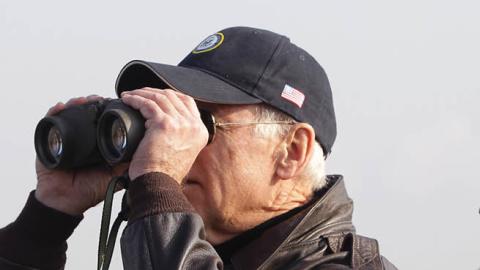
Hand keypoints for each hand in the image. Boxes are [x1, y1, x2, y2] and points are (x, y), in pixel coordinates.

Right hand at [35, 95, 127, 215]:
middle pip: (86, 113)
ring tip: (82, 100)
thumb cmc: (89, 190)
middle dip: (91, 102)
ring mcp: (66, 138)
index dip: (106, 110)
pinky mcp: (50, 141)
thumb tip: (146, 150)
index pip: (102, 120)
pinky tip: (61, 107)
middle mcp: (83, 138)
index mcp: (97, 144)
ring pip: (70, 114)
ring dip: (76, 104)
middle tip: (97, 99)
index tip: (113, 102)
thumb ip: (128, 164)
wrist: (66, 201)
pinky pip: (50, 122)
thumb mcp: (114, 175)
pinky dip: (55, 112)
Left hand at [120, 88, 208, 182]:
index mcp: (200, 131)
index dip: (169, 95)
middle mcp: (194, 125)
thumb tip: (165, 122)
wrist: (158, 184)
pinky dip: (136, 99)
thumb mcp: (182, 152)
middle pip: (173, 96)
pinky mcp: (165, 124)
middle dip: (153, 91)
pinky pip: (148, 104)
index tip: (154, 95)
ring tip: (129, 95)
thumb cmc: (164, 173)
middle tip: (138, 93)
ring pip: (160, 97)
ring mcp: (181, 123)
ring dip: (142, 93)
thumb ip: (181, 136)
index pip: (187, 102)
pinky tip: (127, 99)